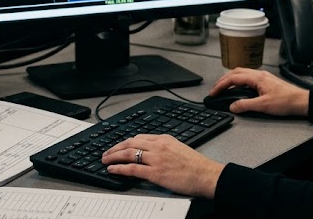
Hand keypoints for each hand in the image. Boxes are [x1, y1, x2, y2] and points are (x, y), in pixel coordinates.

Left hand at [101, 134, 224, 197]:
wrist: (206, 175)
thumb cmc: (197, 166)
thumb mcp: (179, 148)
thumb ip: (165, 148)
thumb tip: (153, 153)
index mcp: (164, 139)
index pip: (139, 137)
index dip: (125, 142)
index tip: (119, 146)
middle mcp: (158, 146)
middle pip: (130, 143)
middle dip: (115, 147)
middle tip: (106, 152)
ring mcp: (156, 159)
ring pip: (128, 154)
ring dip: (113, 156)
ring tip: (105, 160)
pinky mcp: (155, 173)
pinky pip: (132, 169)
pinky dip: (119, 168)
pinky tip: (112, 169)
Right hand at [210, 68, 308, 116]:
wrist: (301, 101)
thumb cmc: (286, 101)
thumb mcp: (263, 106)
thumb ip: (245, 105)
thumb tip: (232, 106)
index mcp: (256, 78)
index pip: (233, 78)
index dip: (221, 85)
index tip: (214, 92)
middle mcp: (259, 74)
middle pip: (236, 72)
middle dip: (223, 80)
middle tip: (216, 89)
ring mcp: (263, 77)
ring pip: (242, 74)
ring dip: (231, 80)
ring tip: (225, 89)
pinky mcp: (266, 82)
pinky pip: (249, 78)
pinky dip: (239, 82)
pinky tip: (240, 90)